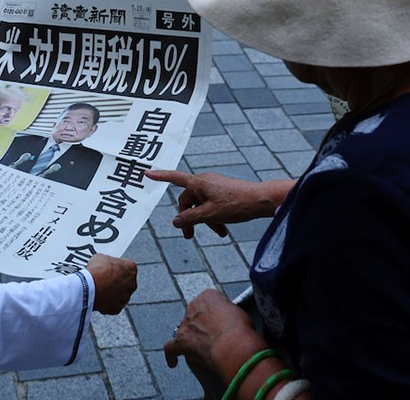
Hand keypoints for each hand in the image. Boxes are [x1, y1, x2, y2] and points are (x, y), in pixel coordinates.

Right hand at [86, 253, 136, 314]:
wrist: (90, 287)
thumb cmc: (97, 272)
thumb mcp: (101, 257)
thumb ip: (107, 261)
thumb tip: (103, 263)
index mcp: (131, 268)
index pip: (126, 266)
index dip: (116, 267)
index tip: (110, 267)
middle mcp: (132, 283)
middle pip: (125, 281)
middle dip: (116, 280)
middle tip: (105, 278)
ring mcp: (125, 297)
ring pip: (120, 294)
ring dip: (112, 292)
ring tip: (101, 288)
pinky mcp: (117, 308)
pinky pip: (113, 304)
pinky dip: (107, 302)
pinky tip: (100, 296)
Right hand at [145, 171, 292, 238]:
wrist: (262, 200)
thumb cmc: (236, 204)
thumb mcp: (210, 215)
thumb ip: (190, 218)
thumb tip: (176, 221)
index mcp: (198, 183)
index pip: (174, 178)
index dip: (160, 177)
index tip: (147, 173)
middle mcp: (204, 182)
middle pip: (188, 201)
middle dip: (190, 218)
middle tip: (190, 236)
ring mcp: (214, 186)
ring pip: (202, 205)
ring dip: (205, 220)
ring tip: (217, 233)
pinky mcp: (223, 192)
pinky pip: (212, 204)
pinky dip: (214, 216)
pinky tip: (223, 230)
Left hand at [164, 290, 267, 379]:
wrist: (233, 345)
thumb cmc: (240, 329)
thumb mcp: (240, 313)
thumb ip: (230, 314)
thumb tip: (231, 321)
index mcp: (208, 296)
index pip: (208, 301)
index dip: (215, 313)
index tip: (221, 320)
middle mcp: (193, 307)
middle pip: (194, 315)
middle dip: (203, 325)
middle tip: (215, 336)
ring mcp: (185, 324)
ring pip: (184, 330)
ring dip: (191, 337)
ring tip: (202, 347)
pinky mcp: (181, 342)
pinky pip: (171, 347)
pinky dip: (171, 355)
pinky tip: (173, 361)